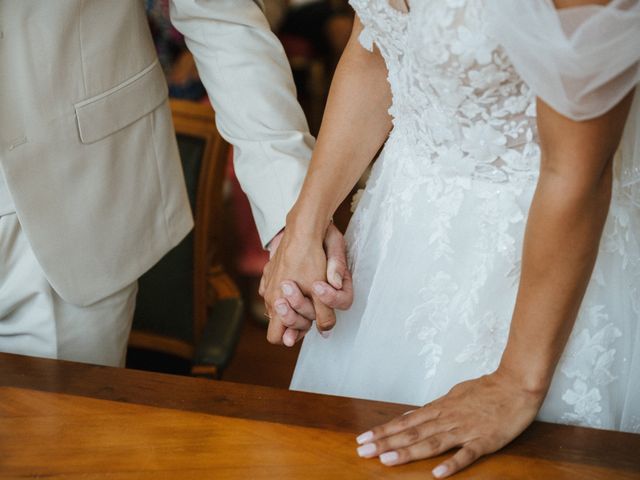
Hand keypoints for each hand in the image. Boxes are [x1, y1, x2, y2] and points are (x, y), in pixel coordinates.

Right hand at [259, 223, 352, 345]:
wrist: (302, 229)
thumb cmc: (311, 258)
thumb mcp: (321, 290)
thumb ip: (323, 315)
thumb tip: (325, 332)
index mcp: (277, 302)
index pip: (276, 337)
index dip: (293, 335)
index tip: (307, 324)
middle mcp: (268, 295)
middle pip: (277, 322)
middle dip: (295, 319)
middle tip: (311, 306)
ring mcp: (267, 281)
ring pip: (277, 304)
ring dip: (291, 304)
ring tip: (306, 290)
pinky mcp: (270, 270)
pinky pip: (275, 288)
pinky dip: (286, 289)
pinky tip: (298, 279)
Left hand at [354, 370, 545, 476]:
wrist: (517, 385)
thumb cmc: (487, 390)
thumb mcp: (454, 395)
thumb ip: (435, 408)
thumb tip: (415, 414)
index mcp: (440, 408)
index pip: (406, 421)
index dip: (384, 430)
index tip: (363, 438)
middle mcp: (447, 418)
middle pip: (412, 432)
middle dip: (386, 442)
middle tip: (363, 451)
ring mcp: (465, 430)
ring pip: (432, 443)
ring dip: (408, 452)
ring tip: (386, 460)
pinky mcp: (485, 441)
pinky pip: (466, 455)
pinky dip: (452, 464)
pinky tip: (437, 474)